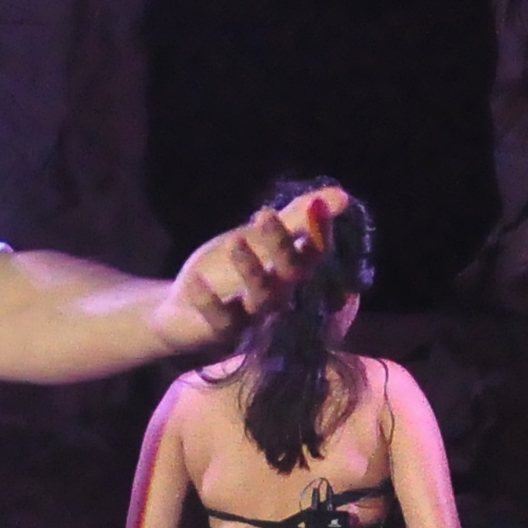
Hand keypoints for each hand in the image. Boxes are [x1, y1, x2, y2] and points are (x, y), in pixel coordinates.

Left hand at [154, 188, 350, 357]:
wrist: (185, 313)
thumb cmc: (229, 272)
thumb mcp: (259, 238)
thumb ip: (296, 218)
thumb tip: (342, 194)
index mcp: (290, 271)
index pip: (316, 253)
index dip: (319, 231)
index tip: (316, 203)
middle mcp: (278, 295)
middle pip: (291, 274)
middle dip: (281, 243)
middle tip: (264, 213)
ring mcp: (252, 317)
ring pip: (262, 298)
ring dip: (251, 270)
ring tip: (235, 240)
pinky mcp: (223, 333)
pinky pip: (221, 321)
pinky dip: (209, 303)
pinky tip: (195, 281)